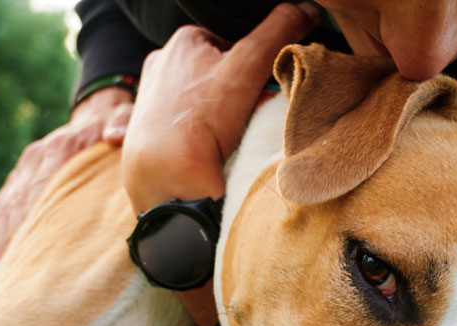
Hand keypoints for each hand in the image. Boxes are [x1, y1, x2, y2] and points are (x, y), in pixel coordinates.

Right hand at [0, 87, 133, 264]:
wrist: (93, 116)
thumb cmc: (111, 127)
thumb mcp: (120, 120)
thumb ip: (120, 126)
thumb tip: (115, 136)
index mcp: (57, 148)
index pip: (39, 186)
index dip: (30, 216)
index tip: (26, 246)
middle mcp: (33, 159)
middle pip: (16, 203)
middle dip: (9, 237)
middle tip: (7, 270)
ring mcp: (22, 170)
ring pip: (2, 208)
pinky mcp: (17, 179)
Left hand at [122, 2, 318, 212]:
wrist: (167, 178)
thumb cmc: (200, 118)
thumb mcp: (248, 65)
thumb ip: (279, 31)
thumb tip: (307, 9)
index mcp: (181, 41)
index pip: (232, 42)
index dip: (254, 63)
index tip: (262, 86)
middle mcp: (161, 64)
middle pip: (218, 71)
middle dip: (239, 88)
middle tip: (250, 110)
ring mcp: (153, 98)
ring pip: (204, 98)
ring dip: (222, 111)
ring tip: (231, 131)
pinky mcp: (149, 129)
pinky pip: (189, 123)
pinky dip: (203, 132)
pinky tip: (212, 145)